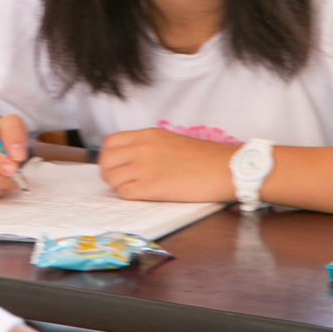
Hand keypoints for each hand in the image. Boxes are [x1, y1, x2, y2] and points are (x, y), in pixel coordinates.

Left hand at [99, 129, 234, 201]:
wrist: (226, 168)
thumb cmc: (205, 158)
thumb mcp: (172, 141)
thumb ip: (149, 147)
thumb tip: (130, 160)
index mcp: (148, 135)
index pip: (110, 143)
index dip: (109, 157)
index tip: (116, 166)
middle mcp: (143, 148)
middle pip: (106, 161)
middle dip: (109, 173)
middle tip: (120, 181)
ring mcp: (146, 167)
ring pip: (112, 178)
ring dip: (118, 186)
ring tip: (132, 189)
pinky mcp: (153, 187)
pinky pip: (124, 193)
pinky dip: (128, 196)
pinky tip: (142, 195)